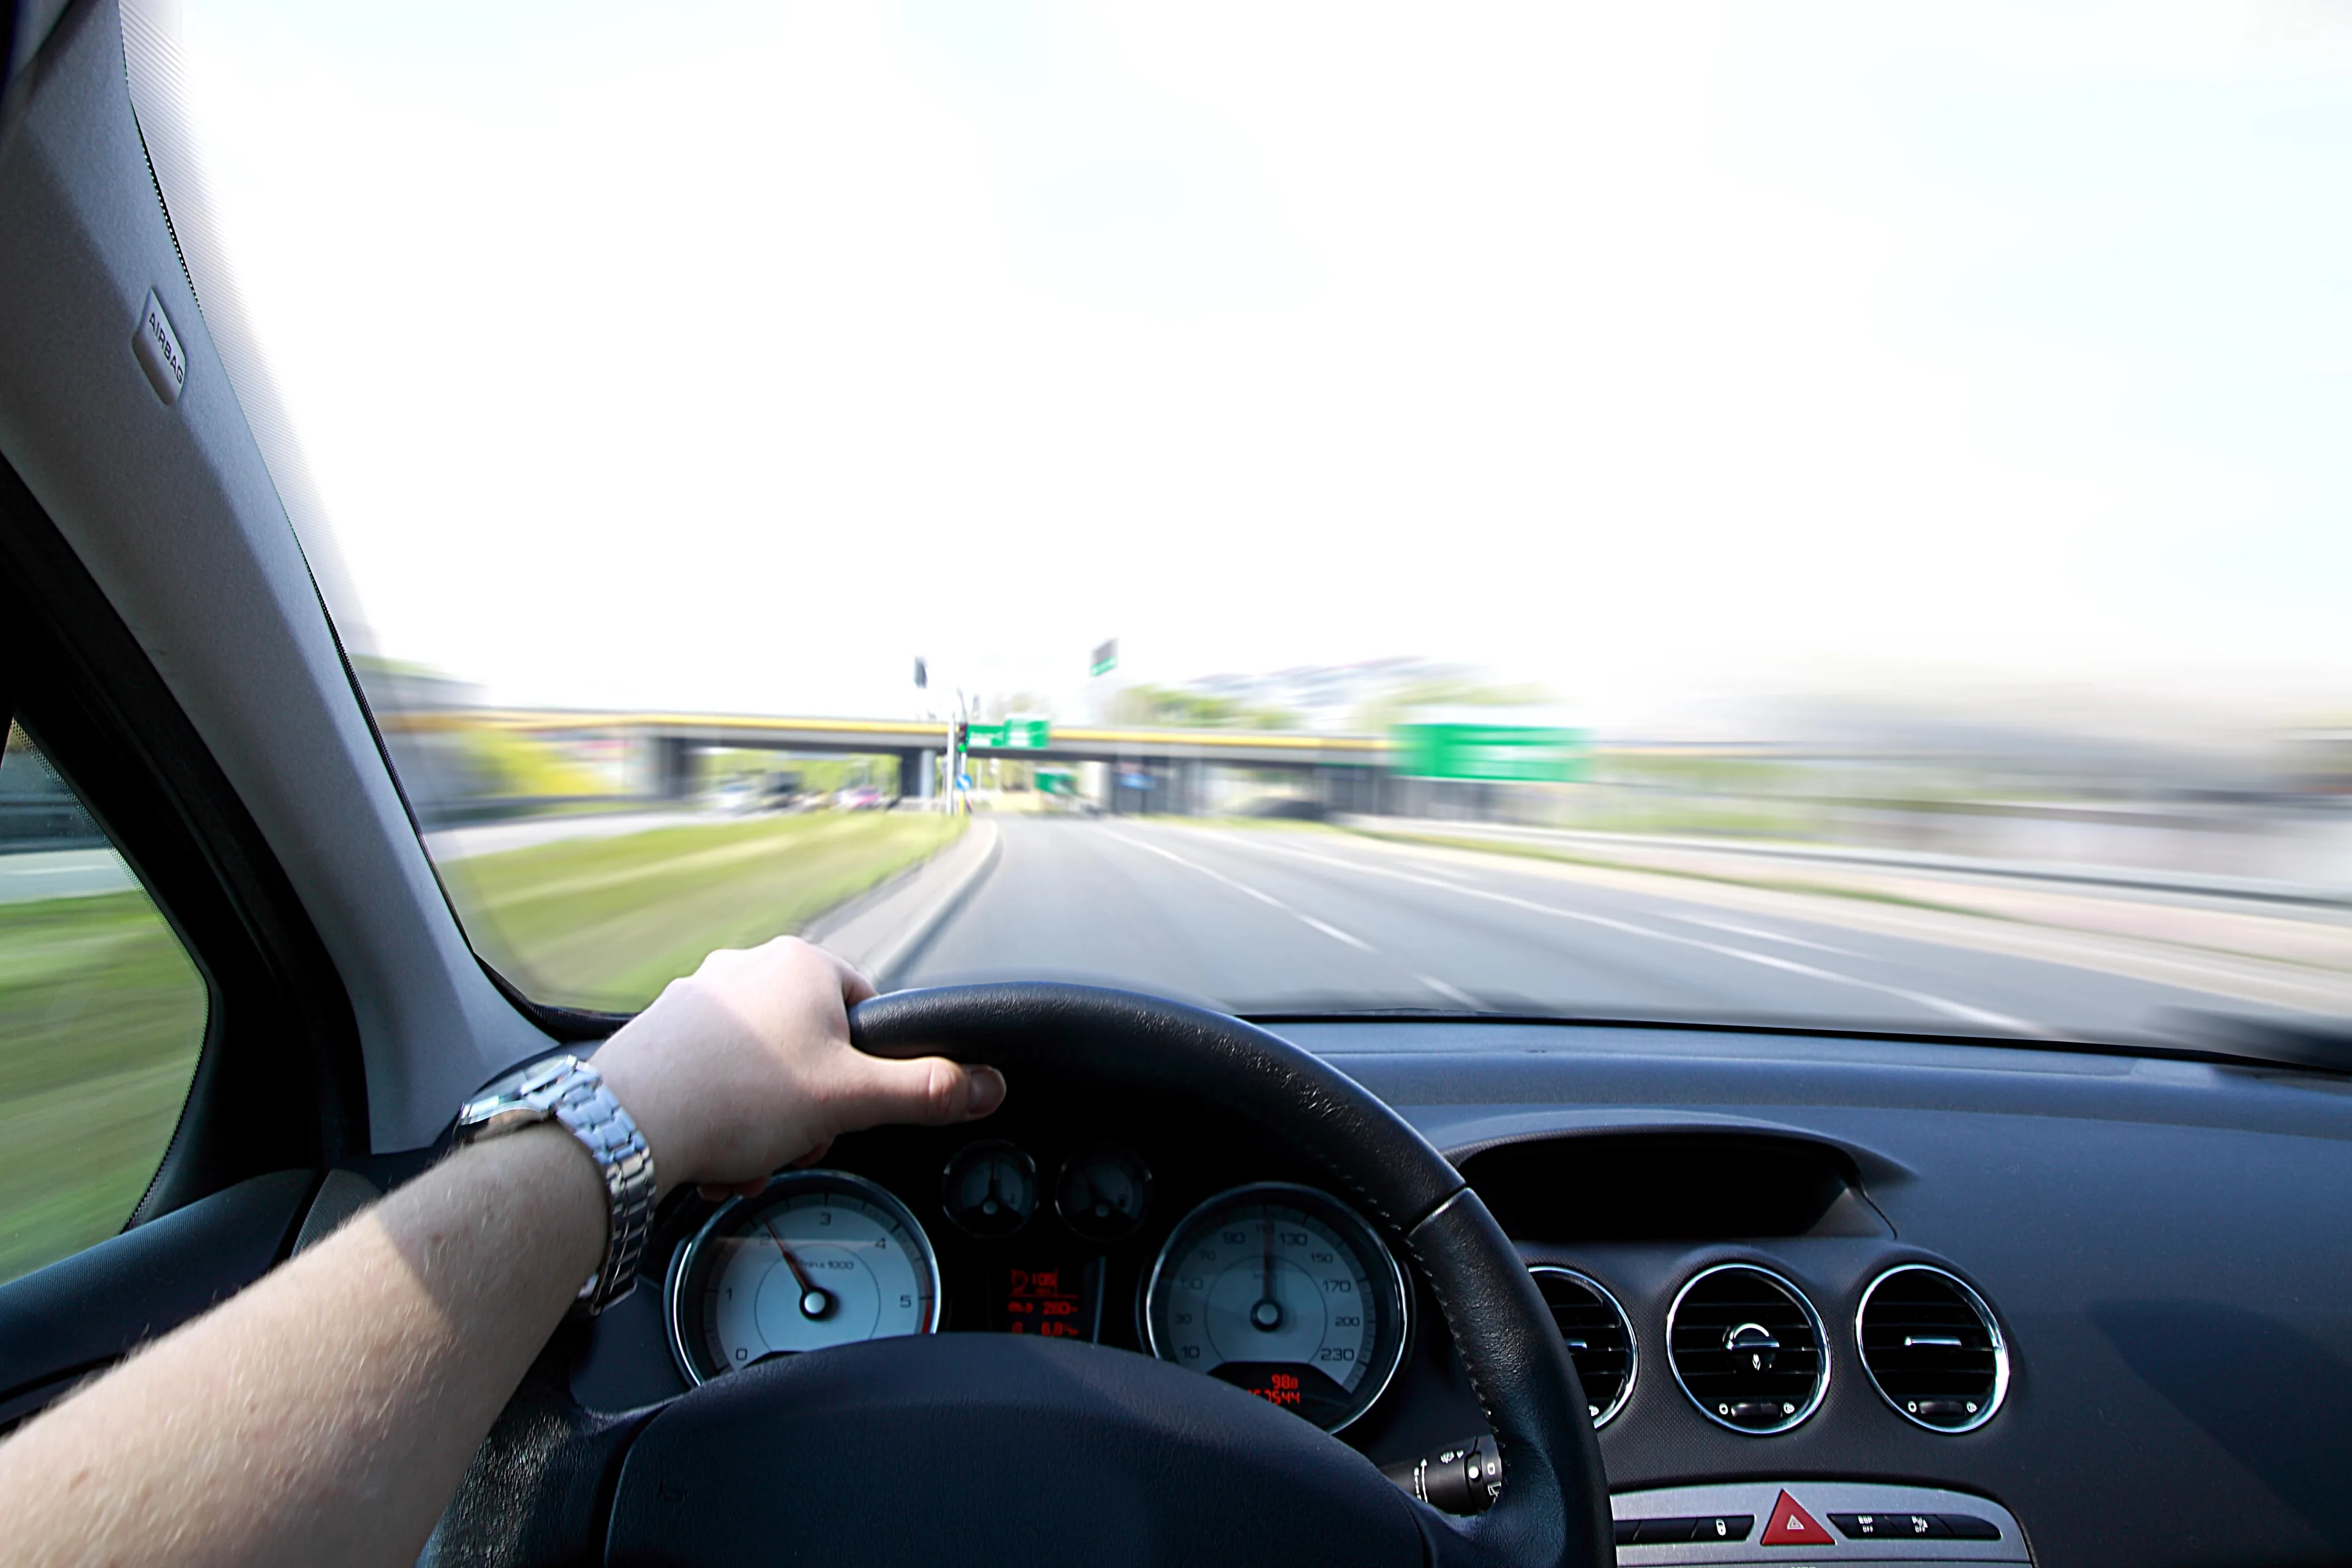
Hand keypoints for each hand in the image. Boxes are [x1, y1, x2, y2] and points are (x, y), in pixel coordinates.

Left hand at [588, 937, 1003, 1197]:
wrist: (627, 1125)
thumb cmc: (736, 1096)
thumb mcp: (852, 1099)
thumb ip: (926, 1092)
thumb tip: (986, 1085)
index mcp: (802, 964)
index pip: (866, 1009)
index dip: (867, 1068)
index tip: (851, 1106)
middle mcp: (747, 968)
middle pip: (811, 1047)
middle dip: (810, 1109)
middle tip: (798, 1142)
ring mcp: (698, 1000)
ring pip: (761, 1071)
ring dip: (766, 1125)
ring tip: (749, 1158)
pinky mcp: (660, 1035)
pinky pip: (713, 1079)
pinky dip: (722, 1121)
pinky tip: (714, 1155)